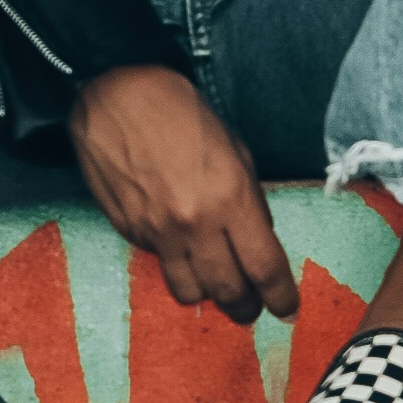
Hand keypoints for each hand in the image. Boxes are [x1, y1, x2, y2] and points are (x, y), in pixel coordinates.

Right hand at [68, 63, 299, 319]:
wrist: (116, 93)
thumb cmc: (181, 111)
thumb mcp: (234, 148)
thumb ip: (249, 199)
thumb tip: (256, 237)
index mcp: (230, 197)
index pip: (264, 268)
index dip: (281, 297)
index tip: (287, 308)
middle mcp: (195, 223)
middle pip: (229, 292)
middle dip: (247, 307)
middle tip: (251, 305)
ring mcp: (158, 232)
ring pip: (190, 293)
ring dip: (207, 293)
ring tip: (213, 281)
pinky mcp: (129, 231)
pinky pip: (159, 264)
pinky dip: (174, 263)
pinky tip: (177, 242)